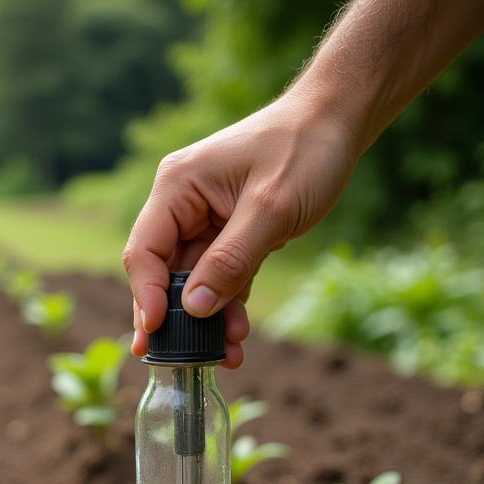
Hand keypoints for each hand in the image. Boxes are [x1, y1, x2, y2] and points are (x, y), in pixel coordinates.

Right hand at [123, 88, 356, 367]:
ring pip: (191, 284)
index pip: (144, 252)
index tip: (155, 335)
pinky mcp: (226, 235)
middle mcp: (180, 206)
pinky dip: (227, 307)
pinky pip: (217, 279)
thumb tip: (193, 309)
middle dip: (177, 320)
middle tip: (186, 361)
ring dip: (207, 320)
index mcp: (176, 188)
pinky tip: (238, 334)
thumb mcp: (271, 209)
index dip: (147, 296)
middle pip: (162, 274)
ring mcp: (202, 222)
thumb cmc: (304, 150)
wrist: (338, 121)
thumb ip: (230, 260)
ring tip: (230, 353)